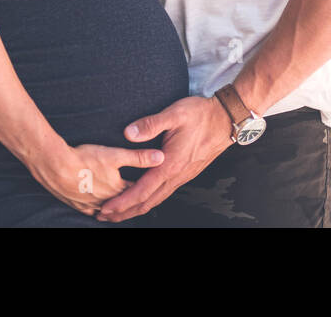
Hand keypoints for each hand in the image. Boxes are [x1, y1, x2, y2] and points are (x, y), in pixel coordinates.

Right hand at [27, 141, 165, 217]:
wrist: (56, 167)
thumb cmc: (86, 159)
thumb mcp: (115, 155)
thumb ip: (139, 157)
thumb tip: (162, 157)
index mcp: (118, 189)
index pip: (136, 191)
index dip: (145, 188)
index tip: (152, 186)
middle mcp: (106, 201)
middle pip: (123, 203)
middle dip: (131, 202)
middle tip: (139, 203)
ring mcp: (90, 204)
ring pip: (106, 210)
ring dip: (113, 209)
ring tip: (119, 210)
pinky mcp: (76, 204)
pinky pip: (89, 210)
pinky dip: (96, 210)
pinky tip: (95, 209)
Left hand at [93, 95, 233, 222]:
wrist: (226, 119)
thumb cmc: (201, 115)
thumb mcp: (175, 113)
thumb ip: (151, 124)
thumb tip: (128, 133)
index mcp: (170, 164)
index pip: (142, 190)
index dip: (122, 202)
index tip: (106, 208)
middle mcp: (176, 175)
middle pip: (147, 202)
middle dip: (124, 212)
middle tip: (104, 216)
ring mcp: (182, 176)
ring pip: (156, 200)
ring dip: (136, 208)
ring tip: (119, 213)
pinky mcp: (185, 173)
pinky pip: (163, 193)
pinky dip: (148, 200)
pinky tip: (142, 198)